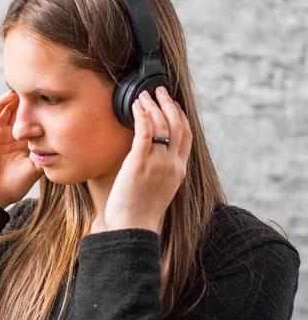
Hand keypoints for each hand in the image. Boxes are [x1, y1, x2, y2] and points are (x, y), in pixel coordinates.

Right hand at [0, 90, 44, 207]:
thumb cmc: (13, 186)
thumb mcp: (36, 169)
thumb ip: (45, 156)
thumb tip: (62, 146)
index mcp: (22, 144)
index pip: (31, 123)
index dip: (40, 112)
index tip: (52, 100)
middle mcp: (9, 137)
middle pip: (19, 113)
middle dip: (28, 101)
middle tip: (39, 87)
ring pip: (6, 110)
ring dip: (14, 99)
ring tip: (25, 86)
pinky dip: (0, 103)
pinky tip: (10, 95)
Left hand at [103, 86, 192, 232]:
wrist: (133, 228)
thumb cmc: (139, 212)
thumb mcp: (158, 189)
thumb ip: (158, 171)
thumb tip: (147, 155)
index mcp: (179, 171)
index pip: (187, 137)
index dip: (181, 117)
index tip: (173, 104)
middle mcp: (172, 165)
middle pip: (177, 126)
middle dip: (169, 104)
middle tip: (160, 91)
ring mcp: (157, 163)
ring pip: (161, 125)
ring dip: (153, 106)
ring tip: (144, 95)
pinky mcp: (139, 163)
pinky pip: (144, 132)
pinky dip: (141, 116)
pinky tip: (136, 106)